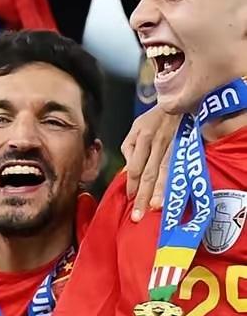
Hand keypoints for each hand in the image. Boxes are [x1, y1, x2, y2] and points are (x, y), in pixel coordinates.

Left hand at [121, 106, 176, 220]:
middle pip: (149, 173)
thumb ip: (129, 147)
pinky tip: (174, 195)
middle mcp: (158, 143)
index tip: (130, 198)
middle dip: (143, 196)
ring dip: (160, 192)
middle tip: (138, 216)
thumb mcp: (136, 127)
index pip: (135, 166)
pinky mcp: (186, 147)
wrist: (182, 100)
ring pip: (166, 172)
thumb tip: (128, 170)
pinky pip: (179, 168)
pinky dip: (175, 182)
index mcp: (143, 138)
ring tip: (155, 208)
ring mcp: (174, 145)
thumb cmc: (155, 118)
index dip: (132, 184)